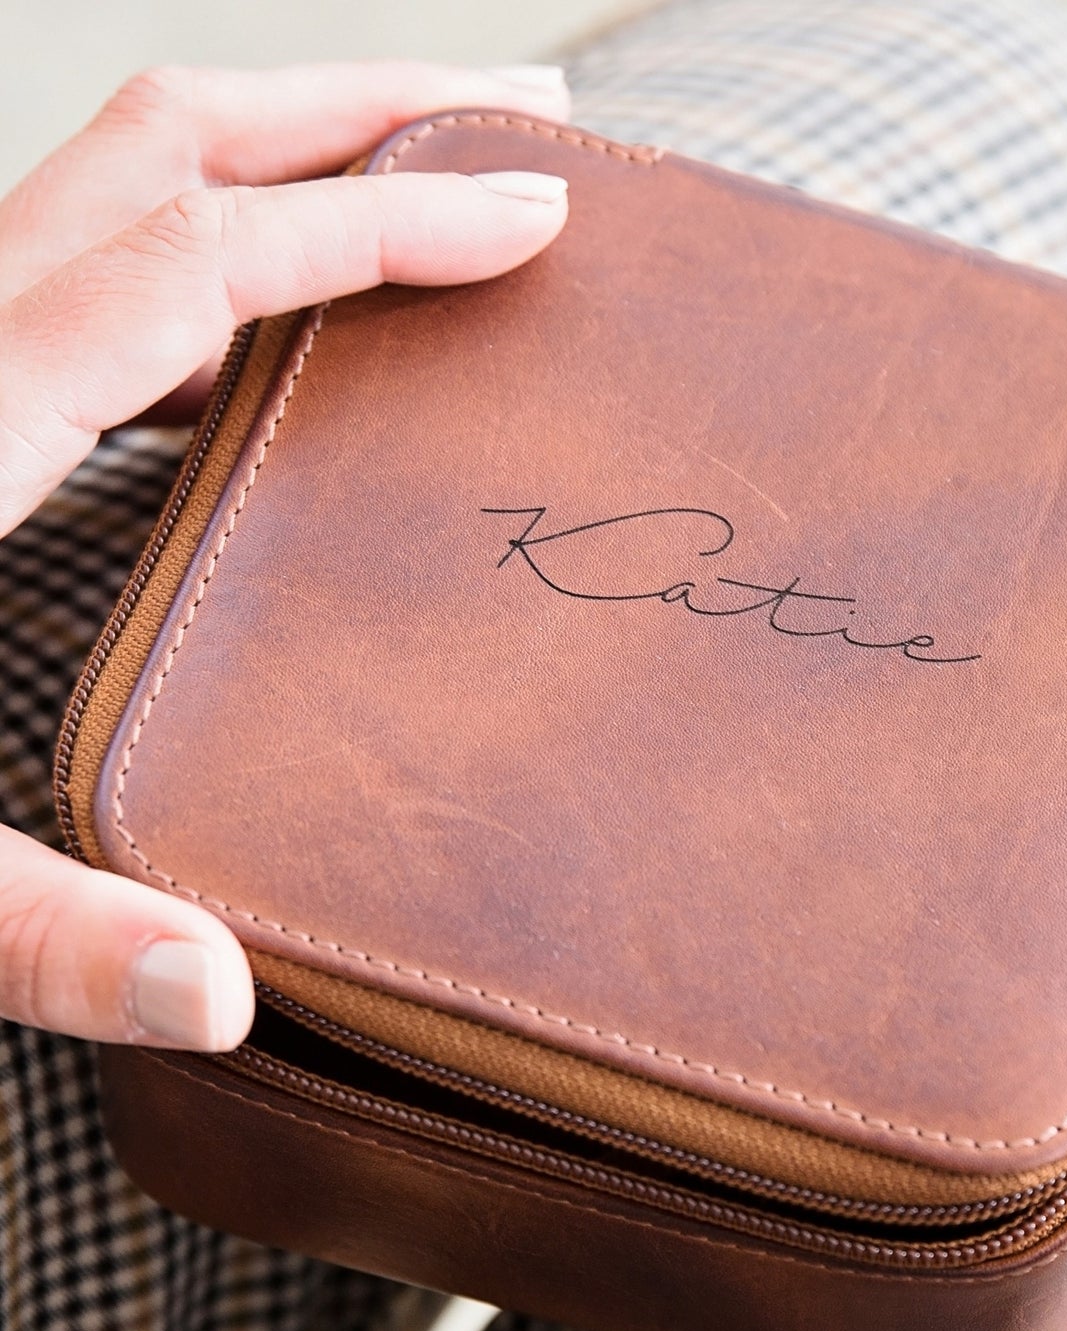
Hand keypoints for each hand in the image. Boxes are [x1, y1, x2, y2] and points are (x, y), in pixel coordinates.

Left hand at [0, 62, 572, 1050]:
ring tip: (421, 183)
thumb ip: (36, 938)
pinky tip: (271, 332)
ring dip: (287, 156)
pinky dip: (214, 256)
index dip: (383, 222)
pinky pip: (90, 268)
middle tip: (510, 119)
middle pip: (168, 141)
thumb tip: (219, 999)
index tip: (532, 216)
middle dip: (360, 110)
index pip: (207, 258)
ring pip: (120, 177)